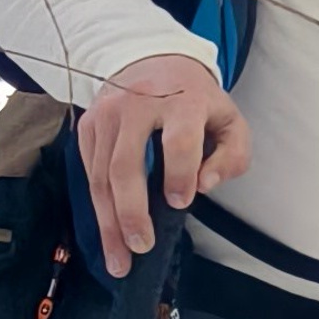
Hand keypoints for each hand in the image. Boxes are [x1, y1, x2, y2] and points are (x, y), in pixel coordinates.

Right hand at [78, 54, 251, 277]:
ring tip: (119, 259)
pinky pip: (88, 173)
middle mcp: (137, 104)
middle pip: (126, 165)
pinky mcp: (87, 126)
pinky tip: (107, 234)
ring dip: (108, 222)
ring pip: (101, 176)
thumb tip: (206, 185)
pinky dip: (97, 208)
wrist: (151, 59)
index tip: (179, 204)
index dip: (179, 173)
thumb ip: (231, 154)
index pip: (178, 140)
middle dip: (131, 212)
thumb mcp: (228, 119)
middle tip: (142, 246)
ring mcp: (106, 115)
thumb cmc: (195, 99)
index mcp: (181, 100)